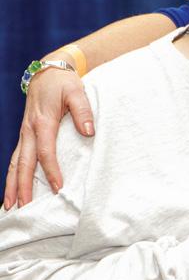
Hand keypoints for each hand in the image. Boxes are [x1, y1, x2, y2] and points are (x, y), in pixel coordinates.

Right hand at [4, 68, 93, 209]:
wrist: (48, 72)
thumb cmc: (64, 83)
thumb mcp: (77, 91)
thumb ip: (83, 111)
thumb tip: (88, 131)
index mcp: (43, 122)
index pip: (45, 152)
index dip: (51, 171)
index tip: (58, 188)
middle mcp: (29, 130)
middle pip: (24, 163)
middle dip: (22, 186)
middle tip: (22, 207)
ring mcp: (25, 133)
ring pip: (16, 162)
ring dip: (12, 184)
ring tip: (9, 205)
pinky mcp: (25, 134)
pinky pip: (18, 157)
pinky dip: (14, 174)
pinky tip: (14, 188)